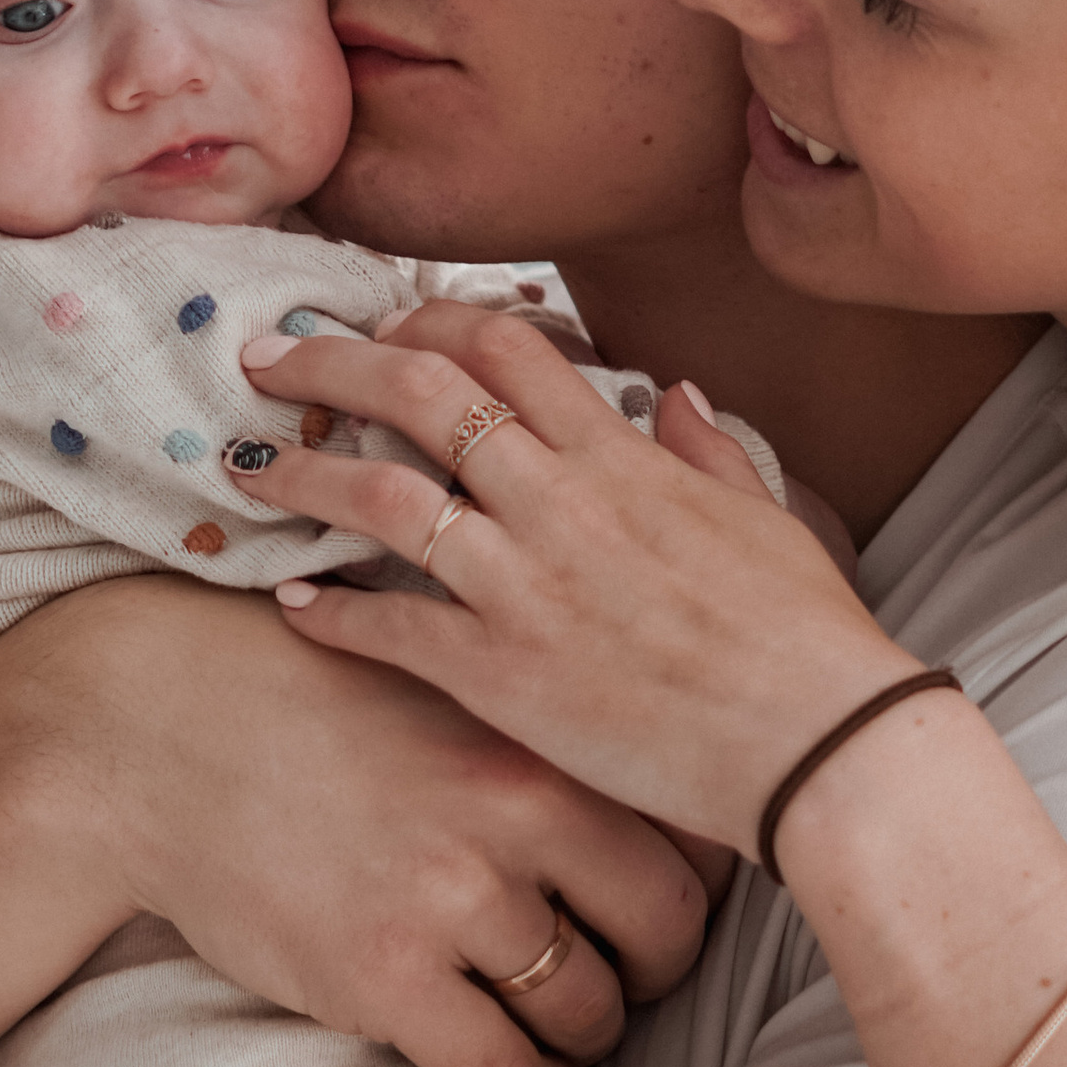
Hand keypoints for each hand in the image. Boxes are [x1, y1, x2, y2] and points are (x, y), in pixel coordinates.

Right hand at [34, 577, 714, 1066]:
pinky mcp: (383, 978)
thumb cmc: (322, 710)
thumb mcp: (457, 692)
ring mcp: (449, 902)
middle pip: (665, 938)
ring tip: (551, 1025)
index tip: (662, 913)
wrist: (165, 731)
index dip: (695, 896)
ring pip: (590, 1016)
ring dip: (583, 1039)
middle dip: (651, 975)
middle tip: (617, 980)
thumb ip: (555, 742)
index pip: (695, 846)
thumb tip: (671, 798)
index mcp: (543, 742)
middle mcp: (515, 819)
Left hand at [227, 306, 914, 849]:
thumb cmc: (803, 633)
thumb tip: (674, 392)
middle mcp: (560, 502)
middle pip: (417, 392)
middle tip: (266, 358)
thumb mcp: (764, 513)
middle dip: (329, 363)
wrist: (818, 743)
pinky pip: (388, 626)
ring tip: (248, 468)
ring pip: (380, 497)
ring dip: (301, 474)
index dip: (427, 322)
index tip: (382, 329)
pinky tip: (291, 602)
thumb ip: (706, 448)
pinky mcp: (502, 675)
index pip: (502, 344)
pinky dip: (330, 610)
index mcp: (620, 456)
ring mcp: (524, 586)